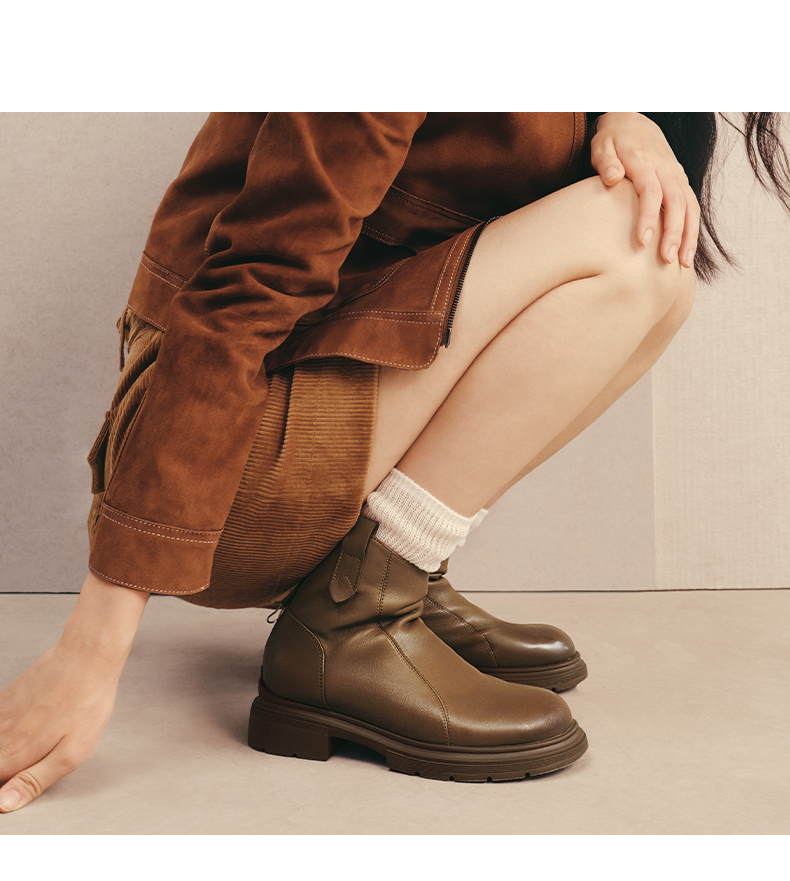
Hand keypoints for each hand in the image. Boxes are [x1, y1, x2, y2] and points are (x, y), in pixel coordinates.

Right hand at [0, 571, 147, 812]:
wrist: (86, 656)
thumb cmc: (86, 703)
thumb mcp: (72, 752)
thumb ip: (35, 780)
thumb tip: (5, 803)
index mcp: (16, 753)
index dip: (1, 788)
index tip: (9, 789)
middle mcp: (2, 734)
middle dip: (4, 766)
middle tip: (28, 756)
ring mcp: (2, 713)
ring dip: (5, 748)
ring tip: (31, 742)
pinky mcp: (8, 696)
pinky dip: (2, 728)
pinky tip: (20, 728)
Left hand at [591, 113, 699, 268]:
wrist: (633, 123)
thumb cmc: (612, 140)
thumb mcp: (602, 146)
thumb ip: (606, 162)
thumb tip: (612, 178)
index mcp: (644, 161)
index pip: (650, 191)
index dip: (649, 217)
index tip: (643, 242)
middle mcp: (666, 168)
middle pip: (676, 202)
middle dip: (673, 233)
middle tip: (666, 260)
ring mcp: (676, 175)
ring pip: (690, 206)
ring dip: (688, 236)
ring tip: (683, 263)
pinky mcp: (680, 182)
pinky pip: (692, 207)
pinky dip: (692, 230)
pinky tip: (686, 252)